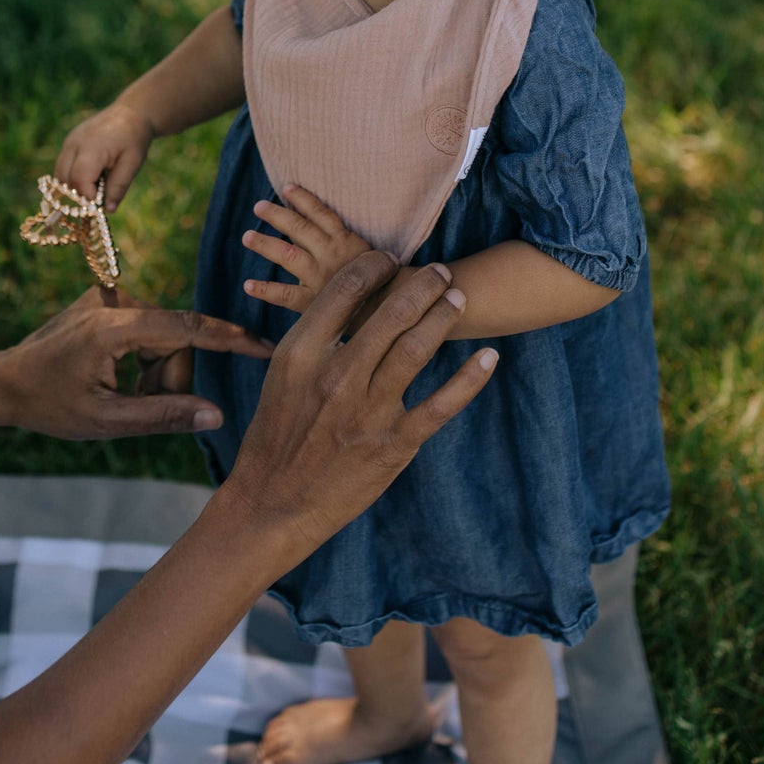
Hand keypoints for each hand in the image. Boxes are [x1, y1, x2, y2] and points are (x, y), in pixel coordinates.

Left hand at [0, 287, 271, 438]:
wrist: (3, 382)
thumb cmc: (49, 406)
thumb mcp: (106, 422)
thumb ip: (163, 416)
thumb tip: (216, 415)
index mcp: (115, 329)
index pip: (189, 329)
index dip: (231, 340)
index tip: (266, 347)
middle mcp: (115, 304)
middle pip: (176, 341)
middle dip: (168, 379)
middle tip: (137, 407)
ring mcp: (109, 300)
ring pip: (164, 340)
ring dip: (153, 373)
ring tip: (120, 395)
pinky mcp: (105, 303)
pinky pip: (147, 332)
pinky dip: (141, 360)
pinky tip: (111, 376)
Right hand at [55, 102, 154, 211]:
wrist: (130, 114)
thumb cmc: (134, 139)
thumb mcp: (132, 164)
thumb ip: (119, 186)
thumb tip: (108, 210)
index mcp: (92, 148)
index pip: (79, 180)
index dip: (87, 197)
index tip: (100, 206)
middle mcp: (75, 143)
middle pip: (63, 179)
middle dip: (77, 195)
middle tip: (97, 200)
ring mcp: (69, 142)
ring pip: (59, 174)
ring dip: (72, 188)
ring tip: (94, 188)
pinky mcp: (68, 143)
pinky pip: (62, 166)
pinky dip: (71, 178)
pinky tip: (90, 179)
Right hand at [226, 254, 496, 551]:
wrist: (274, 501)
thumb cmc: (277, 434)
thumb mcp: (281, 376)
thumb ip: (314, 339)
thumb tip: (348, 300)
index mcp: (302, 353)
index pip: (346, 289)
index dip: (375, 266)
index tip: (390, 261)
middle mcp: (337, 376)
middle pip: (392, 311)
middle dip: (422, 284)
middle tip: (439, 273)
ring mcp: (368, 410)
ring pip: (419, 346)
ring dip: (444, 316)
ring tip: (457, 299)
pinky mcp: (395, 444)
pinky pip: (443, 404)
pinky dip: (471, 378)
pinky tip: (488, 358)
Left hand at [243, 184, 370, 312]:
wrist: (388, 309)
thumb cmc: (373, 278)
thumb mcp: (360, 251)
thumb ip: (334, 237)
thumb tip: (304, 220)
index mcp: (345, 240)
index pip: (321, 213)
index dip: (303, 199)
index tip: (286, 187)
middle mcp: (331, 255)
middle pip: (300, 229)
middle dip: (277, 215)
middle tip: (258, 206)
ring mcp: (321, 278)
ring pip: (288, 256)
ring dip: (266, 244)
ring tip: (247, 236)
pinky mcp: (313, 302)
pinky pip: (286, 295)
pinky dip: (266, 290)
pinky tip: (247, 285)